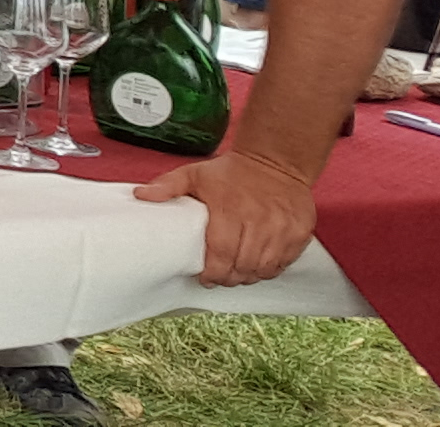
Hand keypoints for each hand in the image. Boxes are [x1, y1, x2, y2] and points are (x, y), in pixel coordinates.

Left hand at [145, 149, 318, 285]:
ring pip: (265, 268)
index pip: (222, 254)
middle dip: (229, 278)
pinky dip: (270, 269)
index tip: (204, 278)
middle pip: (244, 266)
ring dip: (249, 277)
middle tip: (219, 279)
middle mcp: (259, 221)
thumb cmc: (231, 172)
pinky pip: (284, 262)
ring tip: (236, 275)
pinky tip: (258, 266)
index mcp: (230, 209)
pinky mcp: (300, 232)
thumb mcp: (194, 174)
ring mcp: (283, 228)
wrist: (276, 161)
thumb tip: (140, 196)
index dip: (213, 273)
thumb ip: (167, 186)